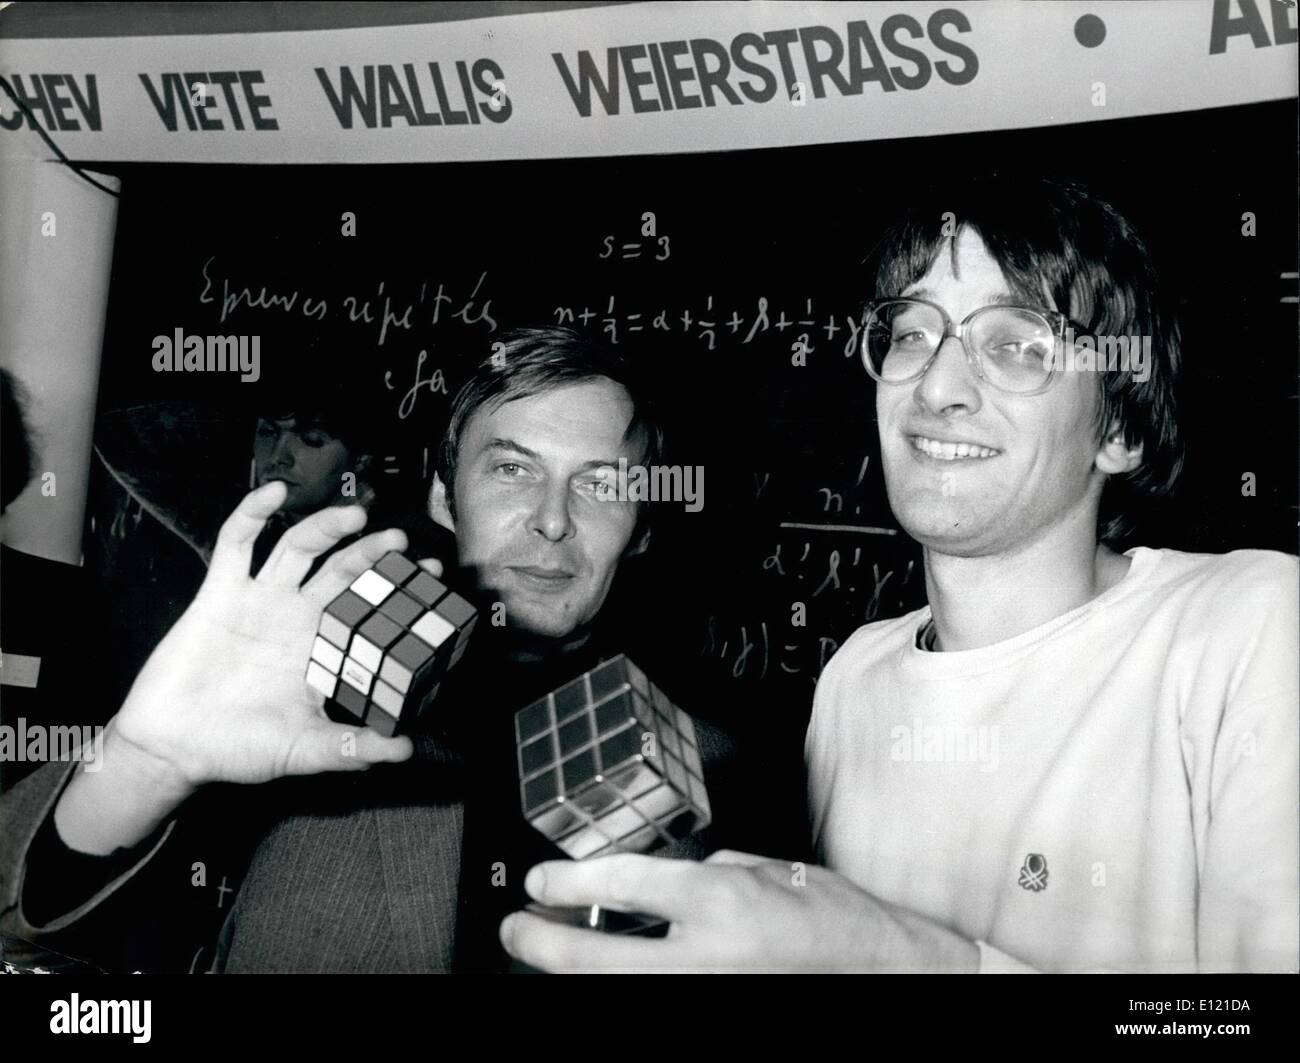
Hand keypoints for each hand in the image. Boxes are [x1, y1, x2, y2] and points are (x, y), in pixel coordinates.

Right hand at [109, 482, 423, 790]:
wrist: (171, 749)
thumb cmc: (238, 751)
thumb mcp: (303, 749)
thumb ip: (350, 748)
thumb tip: (405, 754)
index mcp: (322, 650)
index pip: (370, 609)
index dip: (398, 590)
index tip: (432, 573)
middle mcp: (296, 618)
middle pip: (342, 572)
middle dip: (372, 554)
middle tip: (400, 541)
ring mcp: (259, 601)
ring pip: (298, 549)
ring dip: (325, 527)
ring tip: (354, 516)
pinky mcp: (219, 592)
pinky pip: (236, 544)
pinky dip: (252, 514)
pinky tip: (274, 493)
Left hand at [499, 850, 979, 972]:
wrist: (882, 974)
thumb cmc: (832, 919)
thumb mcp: (762, 870)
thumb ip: (698, 875)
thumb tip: (643, 886)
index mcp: (720, 902)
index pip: (620, 884)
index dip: (566, 880)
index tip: (538, 880)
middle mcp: (705, 958)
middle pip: (593, 958)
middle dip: (540, 944)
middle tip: (516, 929)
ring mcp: (706, 998)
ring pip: (612, 991)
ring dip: (571, 974)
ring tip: (547, 956)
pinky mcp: (712, 1019)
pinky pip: (647, 1003)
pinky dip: (618, 988)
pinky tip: (604, 977)